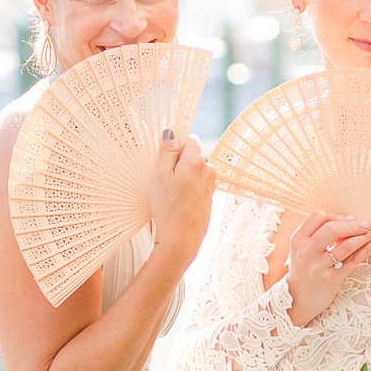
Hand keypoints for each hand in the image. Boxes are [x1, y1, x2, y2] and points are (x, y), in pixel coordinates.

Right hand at [148, 134, 214, 265]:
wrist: (181, 238)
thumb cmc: (168, 207)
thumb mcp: (160, 174)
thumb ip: (167, 151)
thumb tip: (171, 132)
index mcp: (196, 161)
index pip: (190, 139)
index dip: (176, 146)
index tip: (165, 158)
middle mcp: (208, 170)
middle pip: (193, 156)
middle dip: (179, 162)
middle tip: (164, 178)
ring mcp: (211, 185)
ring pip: (195, 172)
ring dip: (183, 177)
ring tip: (170, 192)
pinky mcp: (209, 198)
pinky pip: (197, 186)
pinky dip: (187, 189)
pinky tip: (177, 201)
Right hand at [286, 211, 370, 326]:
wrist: (298, 299)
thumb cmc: (305, 269)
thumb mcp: (303, 249)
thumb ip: (319, 233)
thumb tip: (349, 219)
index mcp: (298, 240)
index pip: (318, 217)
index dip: (336, 216)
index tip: (348, 219)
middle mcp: (306, 252)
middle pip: (331, 229)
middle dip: (352, 224)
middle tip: (365, 224)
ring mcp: (318, 267)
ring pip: (345, 246)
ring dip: (363, 236)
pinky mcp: (331, 279)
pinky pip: (352, 261)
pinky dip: (366, 249)